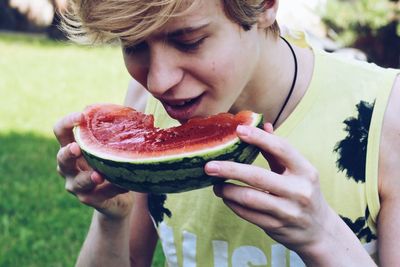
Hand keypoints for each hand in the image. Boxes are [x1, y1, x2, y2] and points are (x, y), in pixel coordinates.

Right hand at [53, 112, 133, 219]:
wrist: (118, 200)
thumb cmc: (111, 165)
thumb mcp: (111, 149)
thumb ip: (117, 134)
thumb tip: (146, 118)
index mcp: (72, 148)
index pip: (60, 131)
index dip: (67, 122)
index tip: (81, 116)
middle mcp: (69, 167)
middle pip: (61, 158)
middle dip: (68, 153)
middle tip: (77, 148)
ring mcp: (77, 186)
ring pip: (79, 182)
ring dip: (89, 178)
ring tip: (98, 175)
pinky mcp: (90, 200)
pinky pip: (101, 195)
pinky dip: (113, 189)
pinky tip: (125, 185)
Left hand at [205, 123, 333, 253]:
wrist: (319, 230)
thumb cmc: (303, 192)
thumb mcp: (298, 170)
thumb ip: (278, 150)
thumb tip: (264, 125)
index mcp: (305, 171)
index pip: (281, 149)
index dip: (259, 137)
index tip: (238, 130)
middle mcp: (299, 191)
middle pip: (257, 176)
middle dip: (230, 169)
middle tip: (209, 166)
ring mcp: (288, 211)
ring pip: (249, 198)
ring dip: (227, 190)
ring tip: (215, 185)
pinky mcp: (276, 227)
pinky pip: (247, 214)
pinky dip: (232, 204)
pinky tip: (226, 197)